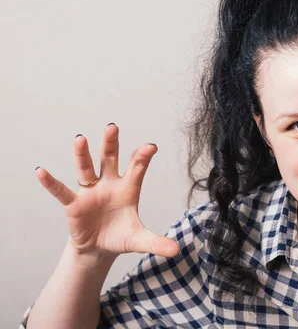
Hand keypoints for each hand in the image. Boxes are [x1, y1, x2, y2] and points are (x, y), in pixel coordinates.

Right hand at [35, 124, 180, 258]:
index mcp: (129, 188)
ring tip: (80, 138)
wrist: (99, 249)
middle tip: (112, 127)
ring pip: (86, 169)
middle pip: (110, 159)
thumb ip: (156, 243)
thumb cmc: (120, 236)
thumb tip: (177, 251)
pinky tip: (41, 171)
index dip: (143, 157)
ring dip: (83, 155)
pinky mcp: (74, 204)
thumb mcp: (139, 241)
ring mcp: (90, 192)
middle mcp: (109, 184)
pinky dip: (51, 182)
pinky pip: (61, 191)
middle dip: (111, 144)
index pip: (137, 168)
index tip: (152, 146)